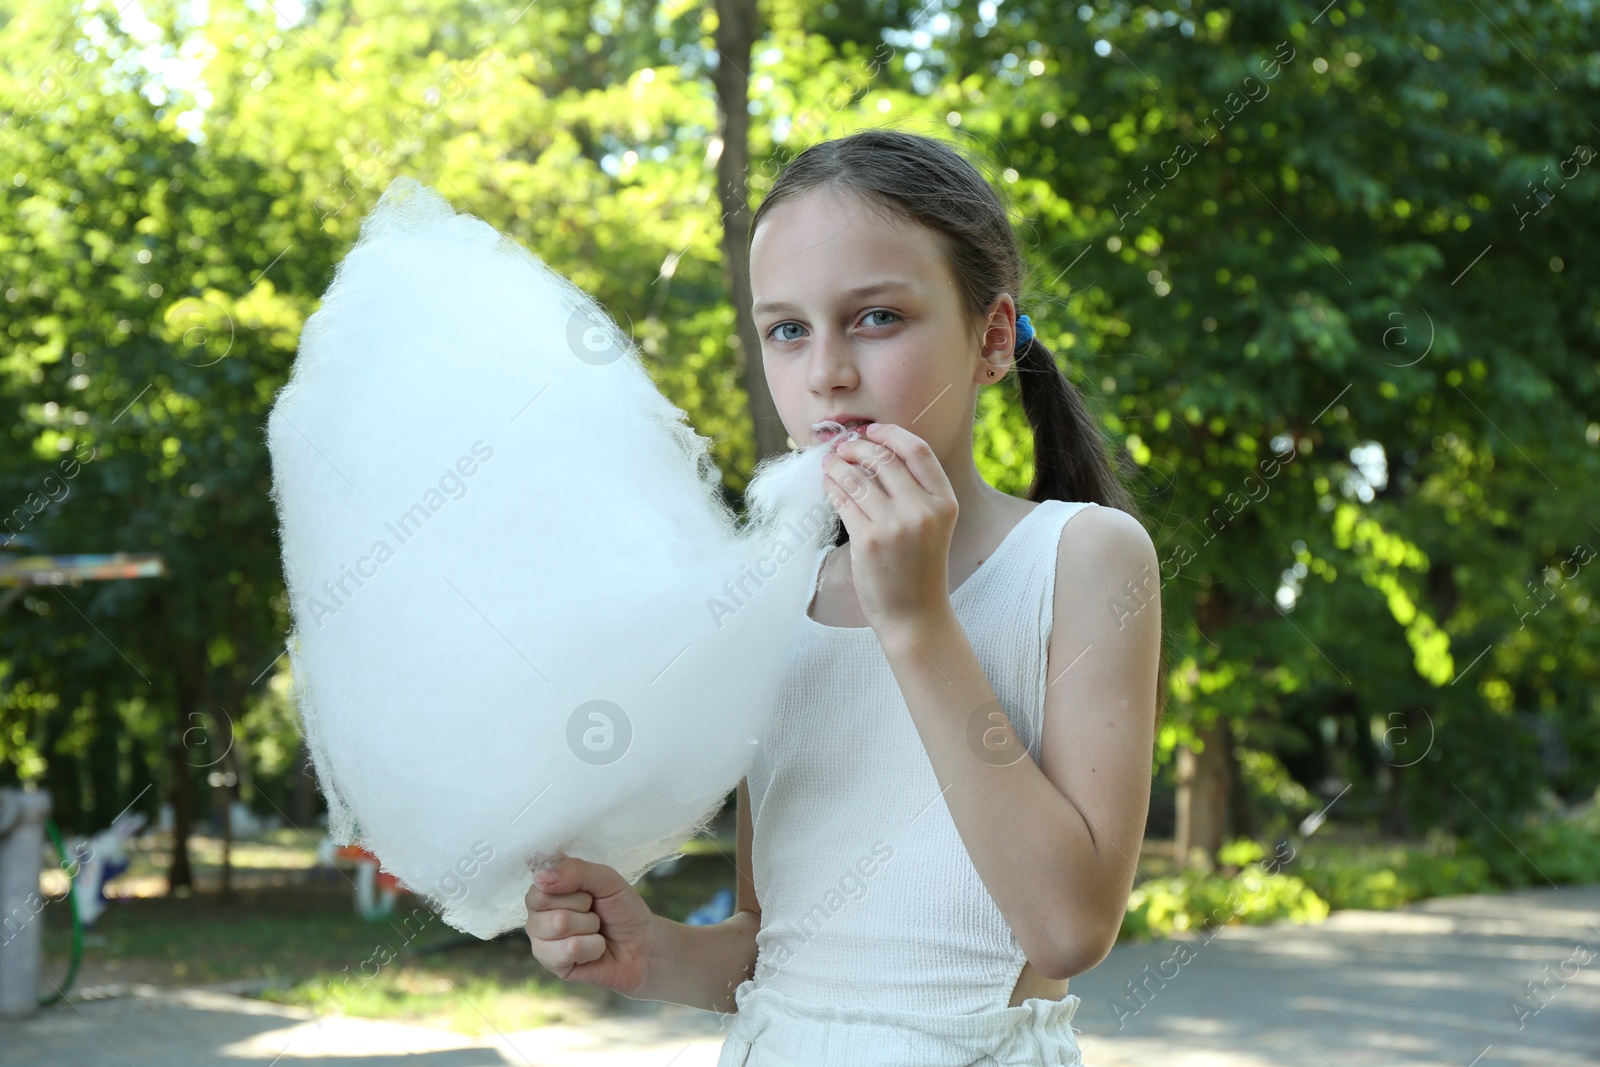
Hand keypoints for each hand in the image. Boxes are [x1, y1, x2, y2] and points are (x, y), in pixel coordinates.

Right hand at [524, 854, 664, 996]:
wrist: (643, 946)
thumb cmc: (622, 909)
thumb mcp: (606, 879)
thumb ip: (575, 870)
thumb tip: (540, 877)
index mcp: (546, 889)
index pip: (540, 881)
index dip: (571, 887)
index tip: (588, 892)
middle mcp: (537, 914)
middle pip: (545, 902)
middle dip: (583, 907)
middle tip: (595, 913)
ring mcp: (541, 941)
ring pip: (559, 924)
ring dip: (590, 927)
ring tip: (595, 931)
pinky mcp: (551, 965)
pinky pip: (570, 949)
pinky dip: (593, 947)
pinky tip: (593, 951)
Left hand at [821, 422, 958, 632]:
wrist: (914, 614)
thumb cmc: (918, 567)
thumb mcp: (931, 524)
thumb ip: (914, 491)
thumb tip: (874, 451)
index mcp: (945, 502)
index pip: (918, 451)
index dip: (890, 434)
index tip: (871, 430)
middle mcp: (923, 510)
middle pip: (884, 459)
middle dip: (857, 446)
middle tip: (842, 447)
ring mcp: (895, 525)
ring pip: (858, 477)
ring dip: (838, 465)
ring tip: (829, 464)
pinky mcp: (869, 540)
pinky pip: (843, 500)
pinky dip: (831, 487)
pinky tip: (828, 485)